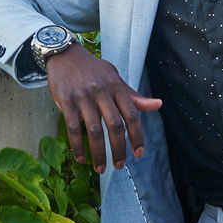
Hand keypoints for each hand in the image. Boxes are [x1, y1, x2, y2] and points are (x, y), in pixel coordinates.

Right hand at [45, 46, 161, 172]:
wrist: (64, 54)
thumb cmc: (92, 68)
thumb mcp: (114, 77)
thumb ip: (133, 95)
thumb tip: (157, 105)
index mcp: (116, 86)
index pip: (131, 115)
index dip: (137, 136)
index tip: (138, 153)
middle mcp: (101, 92)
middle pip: (114, 126)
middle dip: (118, 149)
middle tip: (119, 166)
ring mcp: (83, 97)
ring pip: (94, 131)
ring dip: (98, 153)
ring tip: (101, 168)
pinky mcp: (66, 101)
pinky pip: (73, 128)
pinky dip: (78, 146)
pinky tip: (81, 158)